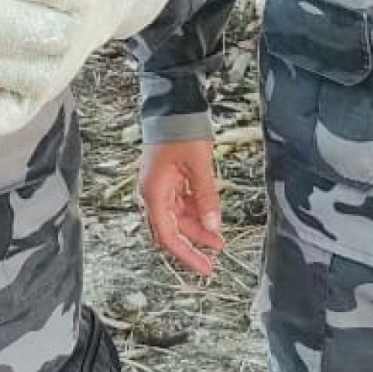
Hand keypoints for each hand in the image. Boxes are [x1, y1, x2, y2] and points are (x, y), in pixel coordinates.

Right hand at [138, 139, 224, 277]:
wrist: (172, 104)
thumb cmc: (180, 131)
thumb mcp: (199, 165)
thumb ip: (206, 197)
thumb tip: (213, 227)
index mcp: (154, 193)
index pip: (168, 235)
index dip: (186, 254)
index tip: (204, 267)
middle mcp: (153, 192)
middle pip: (171, 229)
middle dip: (192, 245)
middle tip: (213, 261)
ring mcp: (160, 185)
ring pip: (178, 217)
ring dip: (197, 228)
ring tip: (219, 240)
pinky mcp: (168, 178)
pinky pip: (181, 203)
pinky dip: (196, 212)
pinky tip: (211, 216)